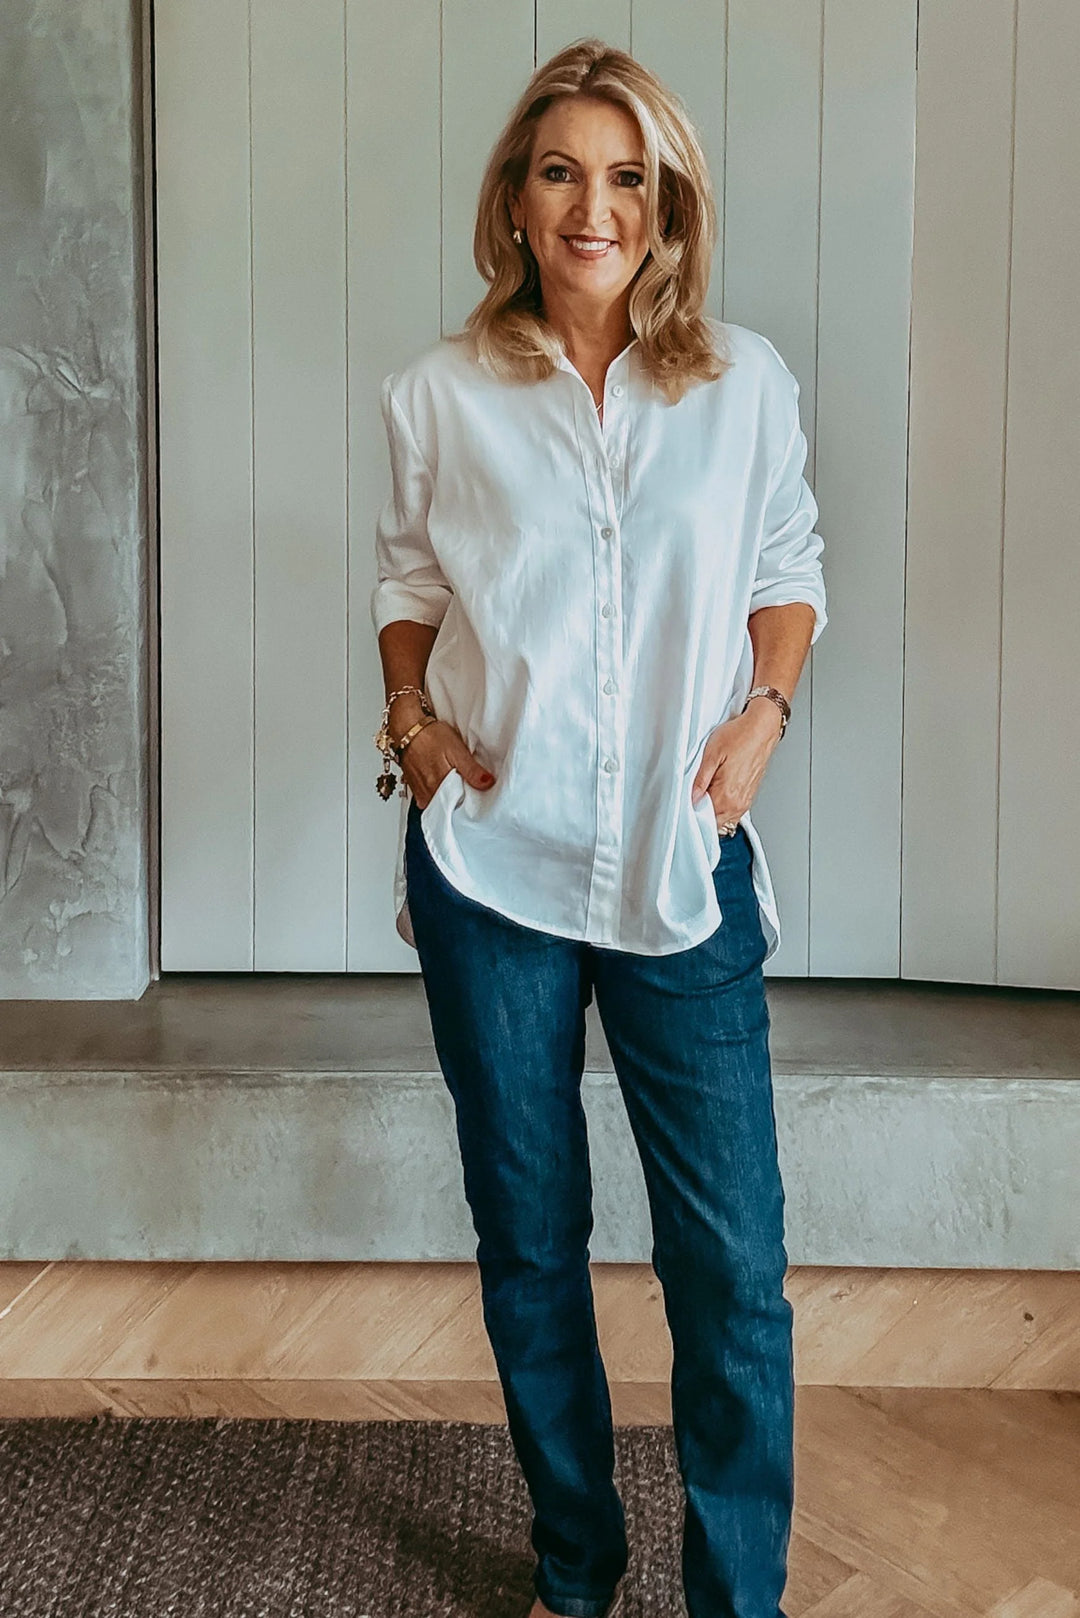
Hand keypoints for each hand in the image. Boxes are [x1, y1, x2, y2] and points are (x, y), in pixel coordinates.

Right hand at [400, 719, 495, 809]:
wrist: (406, 728)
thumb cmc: (429, 736)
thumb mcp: (456, 750)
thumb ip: (472, 770)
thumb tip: (487, 783)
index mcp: (440, 786)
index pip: (460, 805)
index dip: (470, 799)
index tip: (476, 791)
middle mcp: (428, 793)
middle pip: (450, 805)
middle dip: (459, 796)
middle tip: (465, 782)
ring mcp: (420, 793)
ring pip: (439, 801)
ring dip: (448, 793)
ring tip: (452, 777)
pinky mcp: (415, 789)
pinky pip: (430, 797)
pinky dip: (437, 790)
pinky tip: (441, 778)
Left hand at [690, 704, 781, 827]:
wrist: (762, 728)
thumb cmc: (739, 736)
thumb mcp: (711, 754)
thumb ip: (700, 781)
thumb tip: (691, 798)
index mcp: (727, 796)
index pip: (704, 820)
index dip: (691, 813)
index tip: (685, 803)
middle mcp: (738, 803)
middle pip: (714, 822)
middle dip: (701, 813)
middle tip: (693, 795)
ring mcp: (745, 801)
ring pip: (723, 819)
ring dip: (713, 810)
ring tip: (707, 791)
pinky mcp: (749, 796)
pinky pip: (732, 811)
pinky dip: (723, 806)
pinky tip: (718, 790)